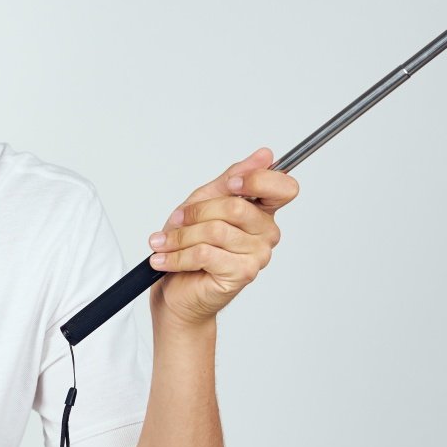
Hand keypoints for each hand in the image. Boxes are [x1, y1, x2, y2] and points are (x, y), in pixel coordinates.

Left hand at [145, 147, 299, 326]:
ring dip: (180, 237)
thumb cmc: (190, 246)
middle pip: (235, 207)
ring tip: (163, 244)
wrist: (177, 292)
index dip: (258, 180)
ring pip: (215, 231)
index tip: (231, 184)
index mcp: (262, 211)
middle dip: (195, 213)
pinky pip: (206, 253)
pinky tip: (163, 260)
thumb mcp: (204, 203)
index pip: (284, 187)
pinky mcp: (242, 274)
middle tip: (175, 221)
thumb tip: (265, 154)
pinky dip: (177, 256)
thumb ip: (230, 179)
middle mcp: (267, 233)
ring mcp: (258, 255)